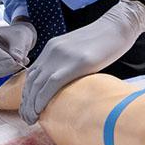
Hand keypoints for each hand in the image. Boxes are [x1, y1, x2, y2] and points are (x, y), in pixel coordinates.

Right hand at [0, 22, 35, 76]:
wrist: (15, 38)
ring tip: (22, 62)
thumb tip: (17, 58)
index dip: (0, 56)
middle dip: (5, 65)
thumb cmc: (14, 33)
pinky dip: (8, 71)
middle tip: (21, 62)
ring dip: (8, 69)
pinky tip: (17, 64)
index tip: (14, 61)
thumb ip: (18, 47)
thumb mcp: (20, 35)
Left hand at [19, 0, 144, 123]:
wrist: (118, 25)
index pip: (31, 73)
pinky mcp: (75, 63)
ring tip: (32, 119)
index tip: (28, 108)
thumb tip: (66, 84)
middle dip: (26, 102)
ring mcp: (62, 56)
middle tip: (28, 118)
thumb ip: (69, 62)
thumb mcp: (79, 50)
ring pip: (37, 85)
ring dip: (31, 105)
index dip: (27, 93)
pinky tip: (40, 111)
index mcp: (52, 47)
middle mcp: (52, 51)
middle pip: (31, 81)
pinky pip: (50, 85)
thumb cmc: (105, 40)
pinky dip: (41, 100)